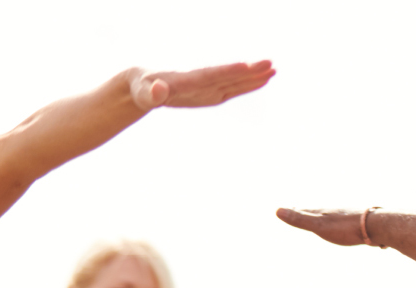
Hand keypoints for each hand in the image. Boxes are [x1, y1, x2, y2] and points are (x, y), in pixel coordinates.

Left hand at [129, 60, 275, 109]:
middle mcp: (202, 80)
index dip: (230, 71)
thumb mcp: (143, 95)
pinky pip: (232, 89)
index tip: (248, 65)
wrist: (143, 85)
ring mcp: (208, 87)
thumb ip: (152, 94)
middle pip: (229, 75)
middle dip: (249, 70)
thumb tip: (158, 91)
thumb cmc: (141, 90)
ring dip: (253, 76)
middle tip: (271, 64)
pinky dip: (247, 85)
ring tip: (273, 70)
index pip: (213, 75)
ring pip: (234, 81)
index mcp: (188, 80)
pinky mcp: (210, 94)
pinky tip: (261, 81)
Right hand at [276, 207, 371, 246]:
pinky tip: (347, 227)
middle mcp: (336, 212)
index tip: (286, 208)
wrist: (378, 226)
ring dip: (325, 217)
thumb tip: (277, 210)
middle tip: (300, 210)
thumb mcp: (319, 226)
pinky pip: (347, 224)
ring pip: (333, 216)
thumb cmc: (346, 228)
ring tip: (322, 218)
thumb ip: (300, 219)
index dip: (295, 211)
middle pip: (319, 212)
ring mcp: (349, 216)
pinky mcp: (362, 224)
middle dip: (308, 212)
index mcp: (324, 212)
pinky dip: (341, 225)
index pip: (305, 211)